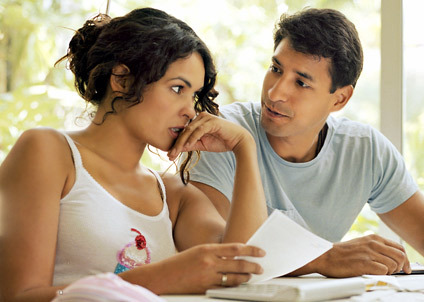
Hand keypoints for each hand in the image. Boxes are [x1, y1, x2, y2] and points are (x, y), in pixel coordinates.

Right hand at [143, 243, 264, 293]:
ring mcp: (207, 277)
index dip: (251, 250)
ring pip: (234, 278)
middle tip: (260, 268)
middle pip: (238, 264)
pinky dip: (234, 286)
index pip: (235, 248)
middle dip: (253, 266)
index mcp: (207, 249)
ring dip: (245, 277)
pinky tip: (238, 284)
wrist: (162, 277)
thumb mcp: (198, 251)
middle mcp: (209, 262)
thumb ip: (216, 252)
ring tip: (251, 276)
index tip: (261, 252)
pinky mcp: (205, 289)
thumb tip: (235, 254)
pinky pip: (225, 288)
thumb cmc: (180, 262)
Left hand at [167, 112, 251, 160]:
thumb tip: (177, 149)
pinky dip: (192, 138)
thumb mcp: (203, 145)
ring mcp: (207, 118)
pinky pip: (199, 130)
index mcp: (198, 121)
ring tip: (175, 153)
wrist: (238, 141)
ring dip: (182, 142)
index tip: (169, 155)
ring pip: (190, 130)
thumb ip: (191, 145)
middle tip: (169, 155)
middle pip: (185, 130)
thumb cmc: (222, 142)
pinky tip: (187, 146)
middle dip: (176, 144)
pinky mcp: (212, 121)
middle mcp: (201, 116)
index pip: (184, 132)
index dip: (176, 143)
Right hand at [299, 234, 410, 276]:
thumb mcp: (361, 244)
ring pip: (394, 265)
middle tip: (394, 272)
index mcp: (373, 238)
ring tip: (381, 273)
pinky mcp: (364, 264)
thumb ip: (376, 247)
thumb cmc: (341, 253)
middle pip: (401, 256)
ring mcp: (369, 253)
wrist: (324, 256)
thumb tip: (391, 257)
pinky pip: (384, 271)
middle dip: (401, 266)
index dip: (405, 259)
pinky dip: (382, 275)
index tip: (405, 267)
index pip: (399, 247)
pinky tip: (373, 274)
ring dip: (390, 272)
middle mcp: (373, 244)